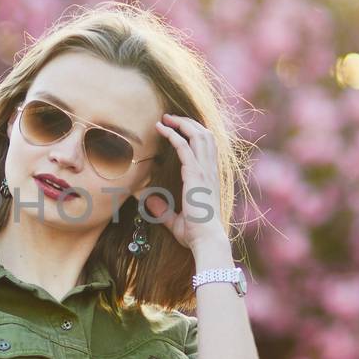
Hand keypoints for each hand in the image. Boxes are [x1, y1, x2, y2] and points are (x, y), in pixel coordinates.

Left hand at [147, 112, 228, 253]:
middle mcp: (210, 171)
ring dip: (182, 123)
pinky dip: (174, 135)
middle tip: (169, 117)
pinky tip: (162, 129)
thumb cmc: (196, 234)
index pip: (206, 147)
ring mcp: (205, 171)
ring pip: (199, 136)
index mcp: (209, 179)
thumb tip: (148, 202)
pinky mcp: (196, 175)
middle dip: (187, 122)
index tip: (177, 127)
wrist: (207, 240)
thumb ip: (164, 211)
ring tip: (166, 118)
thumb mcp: (176, 222)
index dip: (194, 133)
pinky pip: (185, 147)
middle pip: (205, 135)